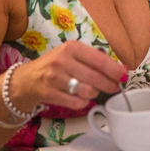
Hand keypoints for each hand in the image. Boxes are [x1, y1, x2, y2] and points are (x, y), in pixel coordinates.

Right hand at [7, 41, 127, 112]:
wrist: (25, 80)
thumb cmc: (54, 66)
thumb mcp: (71, 55)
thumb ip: (93, 60)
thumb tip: (120, 69)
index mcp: (71, 47)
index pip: (99, 59)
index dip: (114, 69)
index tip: (124, 75)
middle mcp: (62, 61)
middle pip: (95, 77)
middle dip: (109, 84)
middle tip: (115, 87)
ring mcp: (54, 78)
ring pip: (87, 91)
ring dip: (95, 93)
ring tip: (93, 91)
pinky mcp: (48, 93)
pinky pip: (76, 102)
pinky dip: (83, 102)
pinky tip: (81, 98)